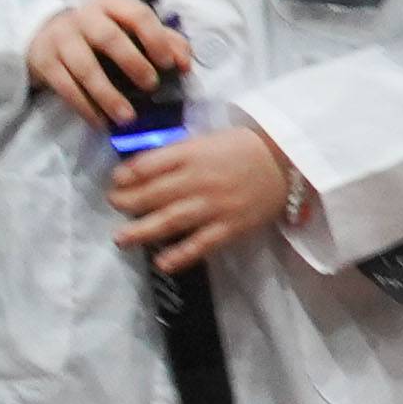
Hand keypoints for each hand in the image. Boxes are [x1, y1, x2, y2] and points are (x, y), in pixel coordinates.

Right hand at [24, 0, 186, 130]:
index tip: (169, 65)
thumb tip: (184, 63)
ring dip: (108, 94)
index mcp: (111, 5)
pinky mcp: (45, 62)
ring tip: (128, 117)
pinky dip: (85, 107)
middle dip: (133, 63)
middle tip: (151, 87)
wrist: (45, 33)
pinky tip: (101, 122)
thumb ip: (162, 39)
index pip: (137, 15)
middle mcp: (84, 18)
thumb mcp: (128, 27)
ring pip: (85, 67)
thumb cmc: (98, 32)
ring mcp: (61, 40)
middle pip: (108, 38)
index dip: (156, 39)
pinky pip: (65, 87)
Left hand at [109, 117, 297, 274]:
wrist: (289, 161)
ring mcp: (215, 206)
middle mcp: (200, 180)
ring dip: (142, 231)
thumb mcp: (206, 140)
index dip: (127, 174)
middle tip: (113, 205)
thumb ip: (177, 154)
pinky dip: (181, 255)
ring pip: (171, 220)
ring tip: (121, 238)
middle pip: (154, 194)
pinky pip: (202, 244)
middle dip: (127, 201)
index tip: (116, 180)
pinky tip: (162, 263)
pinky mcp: (231, 227)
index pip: (149, 164)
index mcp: (192, 154)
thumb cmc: (243, 148)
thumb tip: (142, 168)